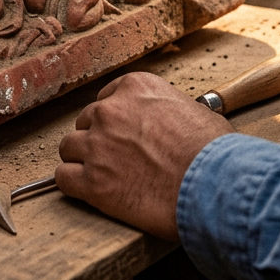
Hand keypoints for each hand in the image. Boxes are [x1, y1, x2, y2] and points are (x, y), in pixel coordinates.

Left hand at [56, 72, 230, 239]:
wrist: (215, 186)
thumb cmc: (214, 153)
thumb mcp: (194, 111)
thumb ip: (168, 109)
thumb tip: (171, 120)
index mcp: (134, 88)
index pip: (107, 98)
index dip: (114, 120)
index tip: (122, 134)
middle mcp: (110, 110)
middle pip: (86, 122)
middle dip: (98, 140)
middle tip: (116, 159)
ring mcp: (98, 145)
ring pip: (69, 147)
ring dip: (82, 160)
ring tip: (102, 176)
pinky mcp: (93, 181)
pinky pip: (64, 178)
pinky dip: (73, 185)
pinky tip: (87, 191)